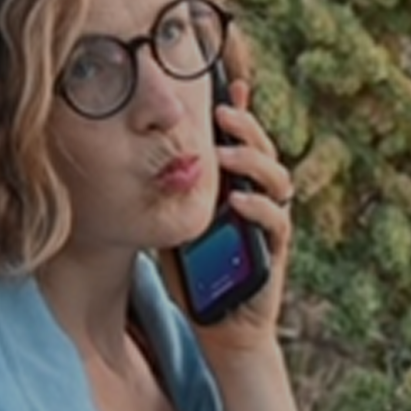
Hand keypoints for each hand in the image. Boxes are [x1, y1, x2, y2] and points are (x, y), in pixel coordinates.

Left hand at [189, 78, 296, 359]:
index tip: (228, 85)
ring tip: (226, 154)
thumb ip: (169, 194)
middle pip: (264, 151)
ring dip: (252, 163)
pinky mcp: (275, 252)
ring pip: (278, 180)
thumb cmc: (196, 272)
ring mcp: (270, 224)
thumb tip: (132, 162)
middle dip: (246, 128)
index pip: (242, 142)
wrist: (219, 324)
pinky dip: (258, 209)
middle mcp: (258, 199)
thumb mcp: (175, 223)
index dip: (240, 113)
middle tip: (223, 113)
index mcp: (236, 187)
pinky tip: (238, 202)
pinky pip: (276, 222)